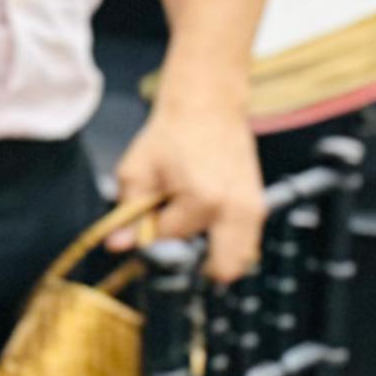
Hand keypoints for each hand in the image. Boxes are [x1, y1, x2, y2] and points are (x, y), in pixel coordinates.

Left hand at [116, 95, 267, 286]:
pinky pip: (245, 245)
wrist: (209, 108)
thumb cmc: (170, 136)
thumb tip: (116, 247)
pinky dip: (225, 244)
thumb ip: (127, 213)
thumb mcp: (136, 171)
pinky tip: (206, 221)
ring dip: (211, 254)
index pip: (170, 238)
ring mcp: (253, 210)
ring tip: (190, 225)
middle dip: (191, 260)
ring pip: (237, 260)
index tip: (146, 216)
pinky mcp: (258, 208)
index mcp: (204, 200)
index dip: (151, 232)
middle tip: (173, 238)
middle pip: (221, 267)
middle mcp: (236, 209)